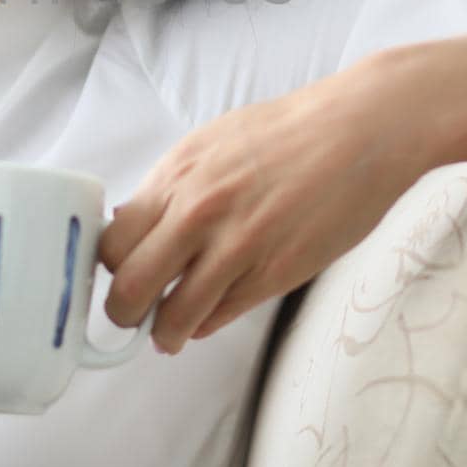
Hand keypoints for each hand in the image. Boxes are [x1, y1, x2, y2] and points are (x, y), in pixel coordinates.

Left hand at [97, 51, 430, 354]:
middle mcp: (198, 214)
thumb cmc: (285, 133)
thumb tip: (126, 225)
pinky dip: (204, 325)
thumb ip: (167, 187)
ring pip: (174, 318)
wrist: (356, 133)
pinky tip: (206, 316)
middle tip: (132, 314)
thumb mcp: (209, 144)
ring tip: (167, 332)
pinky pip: (219, 318)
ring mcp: (236, 249)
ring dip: (164, 333)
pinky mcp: (274, 275)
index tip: (118, 272)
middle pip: (131, 289)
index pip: (112, 243)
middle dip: (124, 312)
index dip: (110, 267)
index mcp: (177, 176)